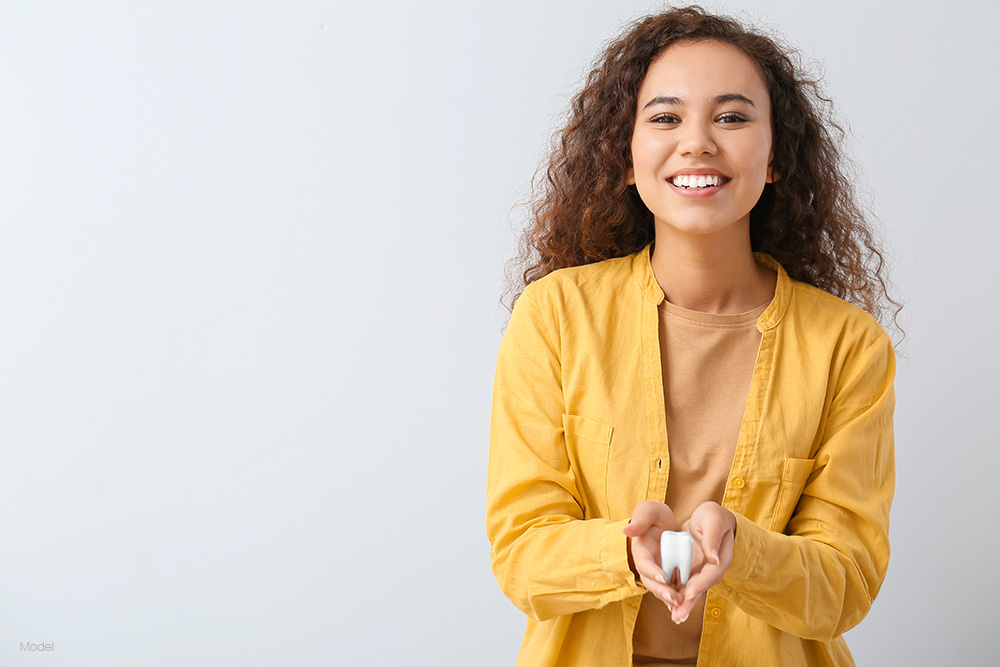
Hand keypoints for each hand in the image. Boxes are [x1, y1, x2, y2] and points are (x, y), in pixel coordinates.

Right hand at [622, 501, 682, 610]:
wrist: (665, 525)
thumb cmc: (655, 517)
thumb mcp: (649, 511)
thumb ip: (640, 518)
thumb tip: (626, 530)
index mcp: (641, 550)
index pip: (644, 563)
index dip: (653, 571)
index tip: (664, 578)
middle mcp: (648, 565)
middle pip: (652, 582)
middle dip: (662, 591)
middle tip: (675, 597)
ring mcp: (658, 573)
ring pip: (662, 590)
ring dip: (670, 599)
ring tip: (682, 604)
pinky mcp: (668, 578)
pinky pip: (672, 590)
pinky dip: (676, 600)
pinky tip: (684, 607)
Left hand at [670, 502, 736, 623]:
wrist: (710, 518)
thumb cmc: (714, 517)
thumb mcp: (714, 520)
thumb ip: (713, 537)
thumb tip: (713, 558)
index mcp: (720, 557)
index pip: (710, 574)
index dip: (699, 584)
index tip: (689, 593)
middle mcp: (711, 568)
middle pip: (700, 587)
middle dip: (689, 602)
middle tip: (679, 616)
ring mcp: (701, 571)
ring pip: (691, 590)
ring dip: (684, 604)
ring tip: (675, 617)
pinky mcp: (692, 570)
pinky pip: (684, 585)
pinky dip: (679, 596)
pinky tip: (671, 608)